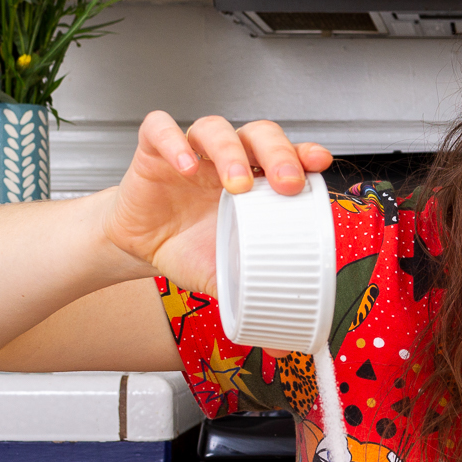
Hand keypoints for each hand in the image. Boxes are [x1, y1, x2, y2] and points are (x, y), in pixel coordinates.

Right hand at [101, 113, 333, 294]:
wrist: (142, 249)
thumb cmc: (188, 249)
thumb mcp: (226, 273)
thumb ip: (252, 289)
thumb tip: (282, 332)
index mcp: (255, 182)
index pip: (287, 154)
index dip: (304, 153)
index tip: (319, 163)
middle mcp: (228, 159)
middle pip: (259, 135)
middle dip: (278, 153)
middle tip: (285, 184)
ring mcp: (193, 151)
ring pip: (216, 129)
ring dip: (231, 151)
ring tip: (237, 184)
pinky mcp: (153, 151)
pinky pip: (160, 130)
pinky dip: (174, 142)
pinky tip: (186, 166)